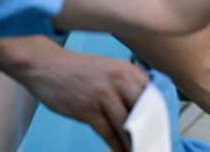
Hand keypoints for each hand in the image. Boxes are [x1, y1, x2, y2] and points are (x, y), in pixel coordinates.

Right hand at [25, 51, 148, 151]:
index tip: (162, 131)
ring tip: (140, 151)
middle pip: (144, 112)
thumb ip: (128, 83)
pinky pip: (108, 134)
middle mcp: (119, 80)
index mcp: (128, 69)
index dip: (159, 117)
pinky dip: (117, 147)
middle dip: (150, 132)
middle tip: (154, 145)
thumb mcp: (110, 68)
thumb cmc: (80, 71)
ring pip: (127, 126)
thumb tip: (146, 107)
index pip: (153, 97)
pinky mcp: (87, 109)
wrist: (46, 65)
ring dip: (135, 144)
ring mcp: (103, 94)